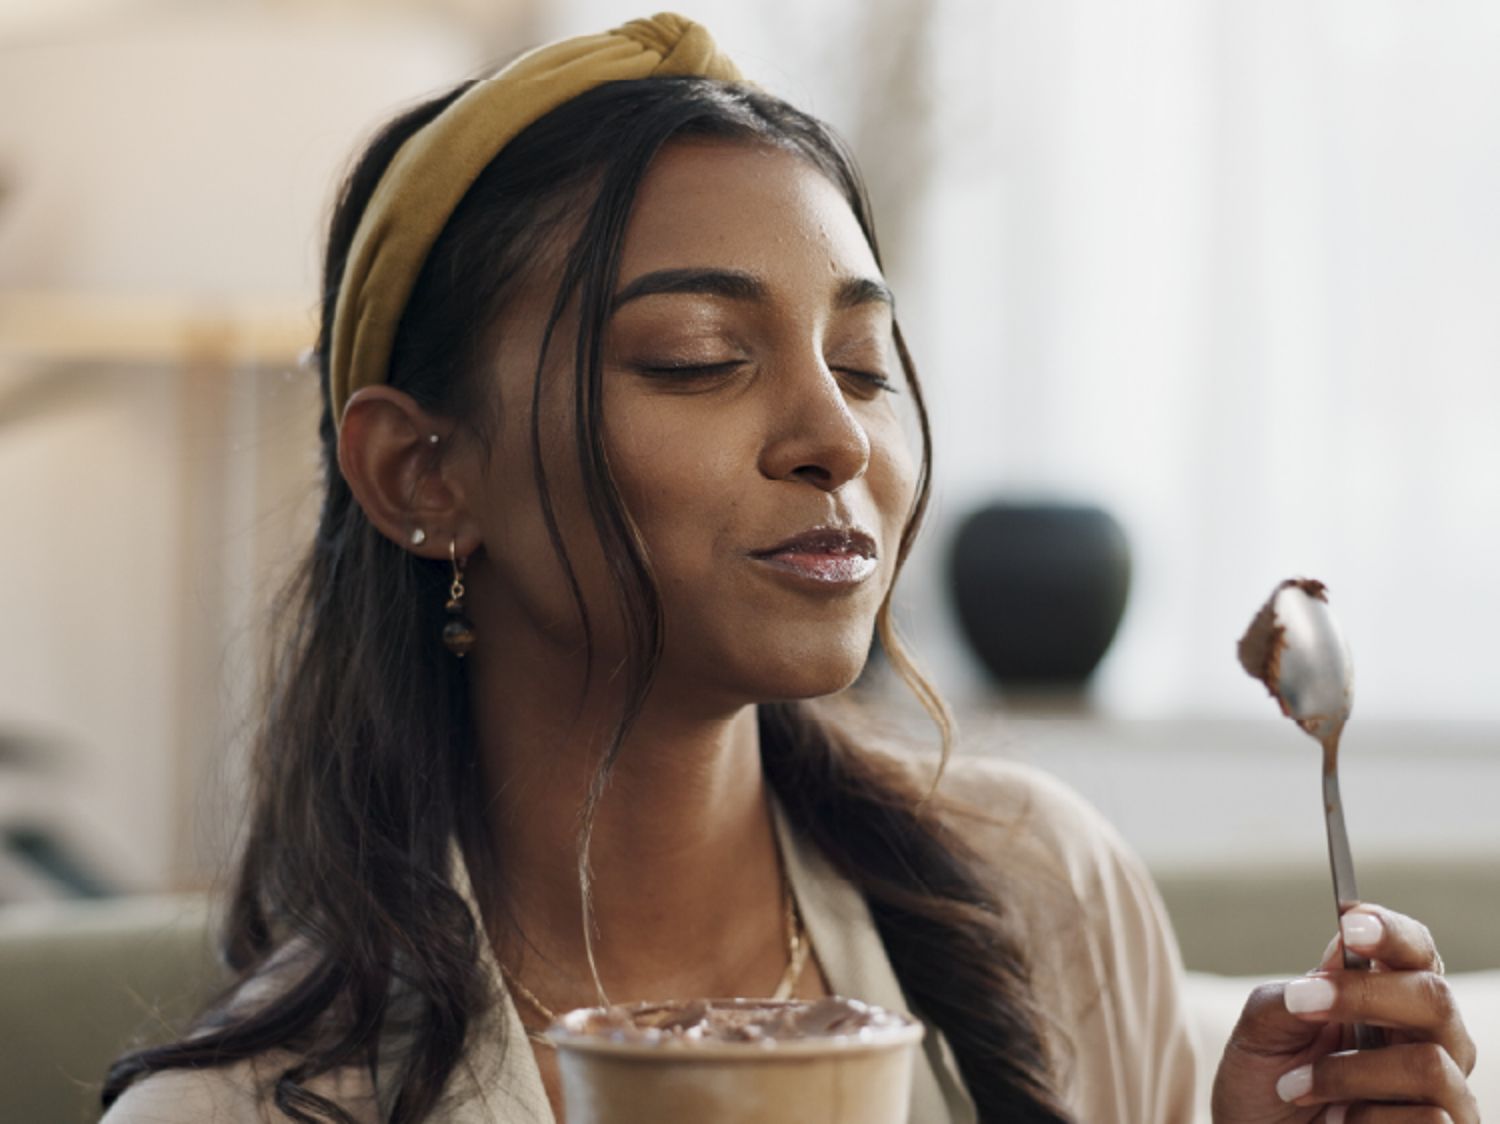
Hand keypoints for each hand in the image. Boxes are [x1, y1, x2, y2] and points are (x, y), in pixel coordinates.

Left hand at [1211, 903, 1477, 1122]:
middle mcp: (1433, 1039)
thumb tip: (1335, 959)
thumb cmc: (1270, 1084)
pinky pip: (1428, 1120)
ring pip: (1429, 1064)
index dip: (1390, 931)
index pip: (1415, 951)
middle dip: (1364, 995)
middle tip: (1301, 1003)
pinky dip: (1365, 1119)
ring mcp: (1448, 1092)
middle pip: (1435, 997)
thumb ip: (1293, 995)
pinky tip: (1339, 1123)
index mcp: (1392, 997)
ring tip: (1298, 1087)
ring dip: (1349, 1074)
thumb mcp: (1261, 1032)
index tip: (1349, 922)